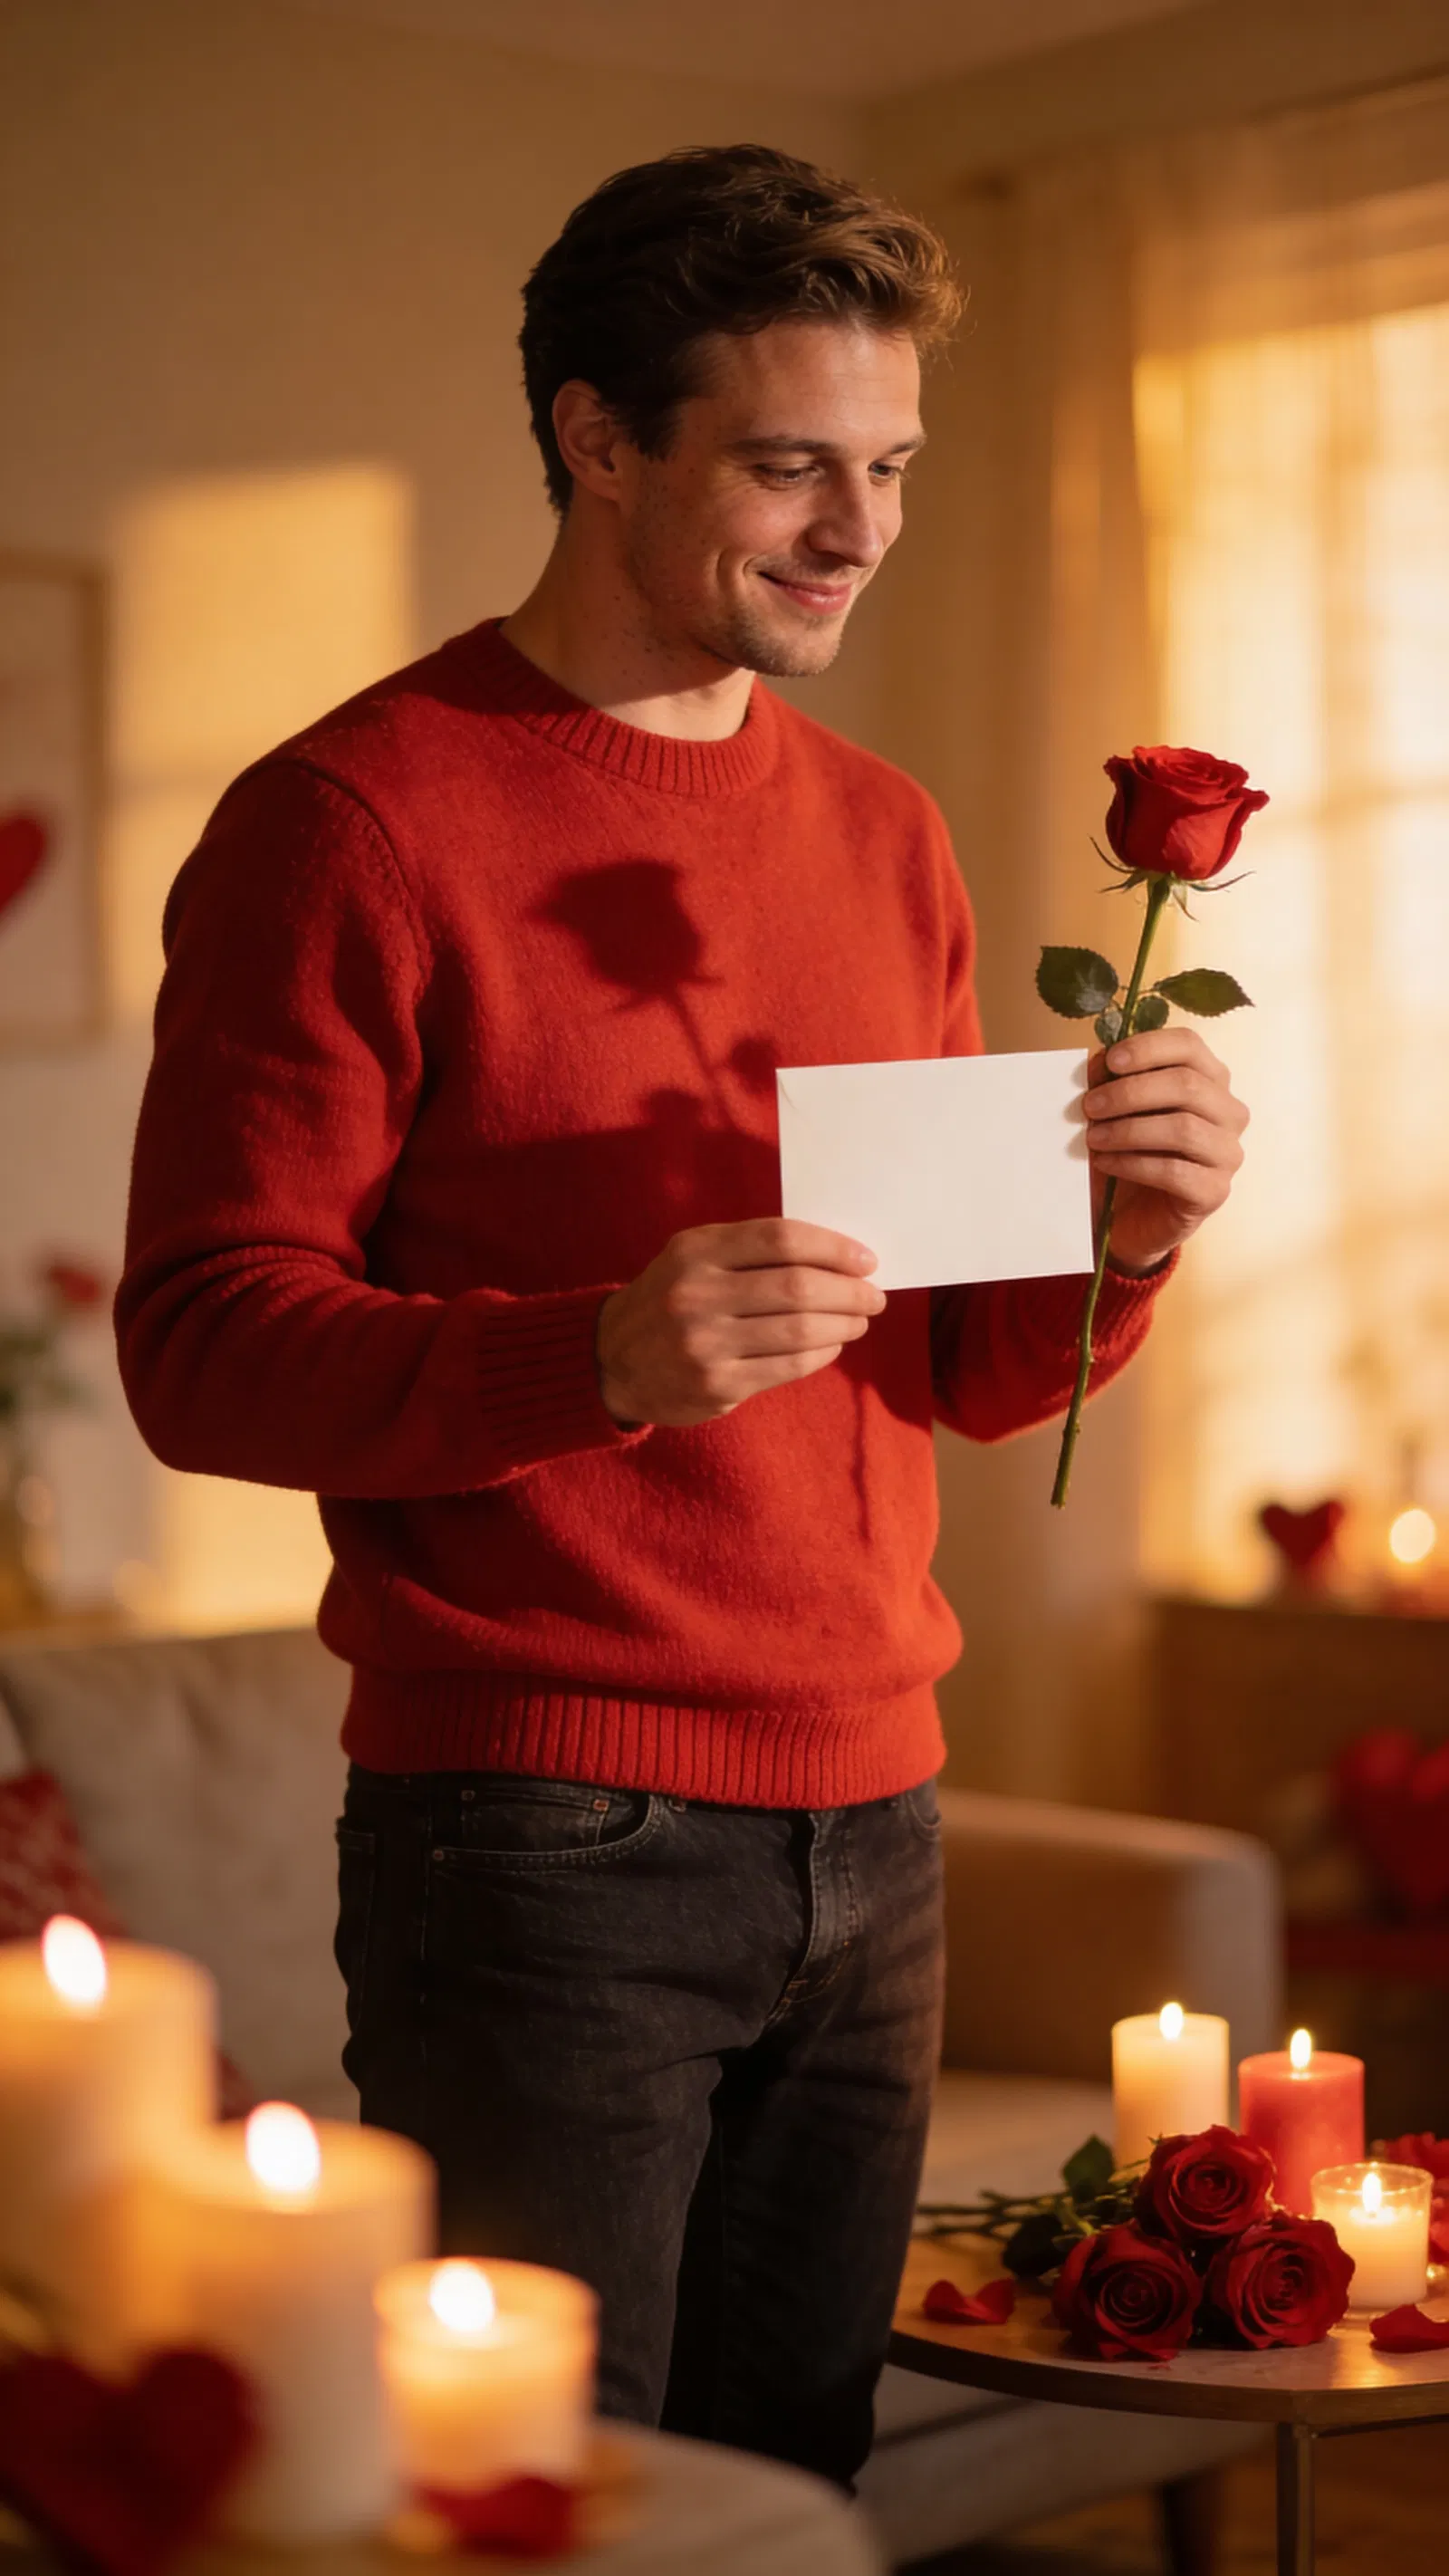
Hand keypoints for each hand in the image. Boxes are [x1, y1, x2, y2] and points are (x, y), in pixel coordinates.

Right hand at [596, 1219, 883, 1429]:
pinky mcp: (715, 1384)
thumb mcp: (695, 1258)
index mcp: (696, 1251)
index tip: (865, 1259)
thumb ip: (753, 1251)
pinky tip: (830, 1345)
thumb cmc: (672, 1299)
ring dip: (843, 1324)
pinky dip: (822, 1353)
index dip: (833, 1248)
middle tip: (873, 1296)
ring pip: (800, 1330)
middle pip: (798, 1287)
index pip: (781, 1239)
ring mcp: (704, 1343)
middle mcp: (696, 1294)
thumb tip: (837, 1257)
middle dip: (849, 1292)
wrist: (612, 1359)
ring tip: (858, 1321)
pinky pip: (789, 1366)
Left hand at [1082, 1026, 1247, 1273]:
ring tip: (1092, 1138)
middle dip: (1131, 1092)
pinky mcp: (1215, 1191)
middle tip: (1089, 1107)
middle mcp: (1229, 1112)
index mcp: (1209, 1080)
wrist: (1131, 1216)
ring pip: (1183, 1128)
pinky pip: (1175, 1172)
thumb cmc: (1127, 1152)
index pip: (1190, 1046)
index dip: (1149, 1048)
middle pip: (1187, 1085)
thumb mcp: (1113, 1110)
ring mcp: (1227, 1153)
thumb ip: (1111, 1081)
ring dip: (1129, 1130)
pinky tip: (1107, 1163)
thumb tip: (1100, 1060)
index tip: (1110, 1061)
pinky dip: (1134, 1164)